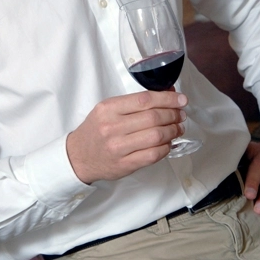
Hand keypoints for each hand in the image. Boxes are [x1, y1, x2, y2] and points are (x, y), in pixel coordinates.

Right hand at [66, 90, 187, 183]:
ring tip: (177, 128)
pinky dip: (166, 148)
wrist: (78, 156)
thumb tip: (167, 94)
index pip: (145, 99)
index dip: (168, 99)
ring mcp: (118, 147)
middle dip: (173, 115)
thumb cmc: (96, 130)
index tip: (181, 99)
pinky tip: (168, 143)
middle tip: (180, 115)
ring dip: (173, 131)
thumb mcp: (108, 109)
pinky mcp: (125, 164)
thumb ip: (134, 102)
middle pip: (153, 117)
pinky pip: (153, 155)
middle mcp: (112, 127)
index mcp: (108, 108)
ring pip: (156, 136)